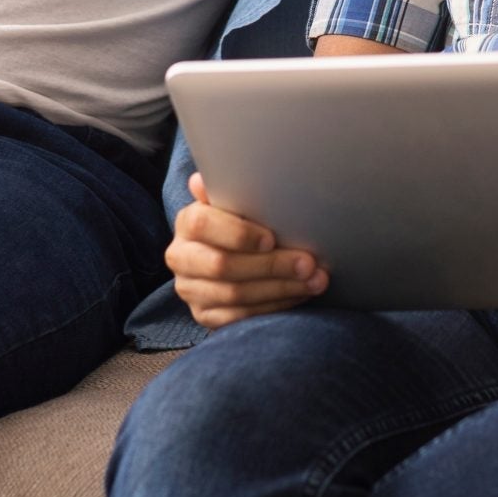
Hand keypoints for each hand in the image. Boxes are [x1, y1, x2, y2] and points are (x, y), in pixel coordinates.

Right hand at [168, 174, 327, 327]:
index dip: (238, 233)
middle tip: (309, 263)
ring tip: (316, 280)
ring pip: (235, 294)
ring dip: (281, 288)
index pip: (203, 225)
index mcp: (187, 223)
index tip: (272, 237)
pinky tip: (300, 295)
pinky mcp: (205, 316)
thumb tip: (203, 179)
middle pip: (223, 265)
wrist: (229, 261)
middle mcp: (181, 258)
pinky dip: (275, 307)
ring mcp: (191, 290)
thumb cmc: (241, 223)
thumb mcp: (237, 204)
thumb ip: (229, 190)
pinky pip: (240, 317)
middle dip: (272, 265)